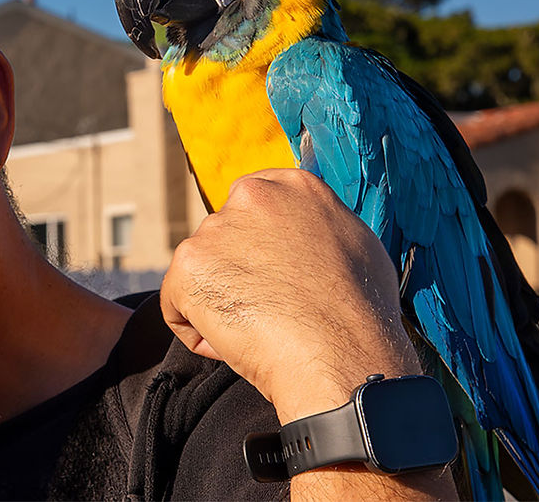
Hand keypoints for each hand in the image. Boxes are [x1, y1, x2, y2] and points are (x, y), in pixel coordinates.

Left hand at [161, 168, 420, 423]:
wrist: (340, 354)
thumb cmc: (360, 312)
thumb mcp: (356, 244)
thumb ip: (318, 226)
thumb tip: (304, 235)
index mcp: (292, 185)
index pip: (254, 200)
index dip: (256, 241)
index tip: (268, 272)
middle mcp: (249, 196)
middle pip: (224, 236)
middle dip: (237, 271)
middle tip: (267, 308)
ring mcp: (214, 229)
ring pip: (202, 272)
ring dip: (220, 301)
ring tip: (260, 331)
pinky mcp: (188, 265)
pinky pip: (178, 305)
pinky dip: (198, 331)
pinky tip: (234, 344)